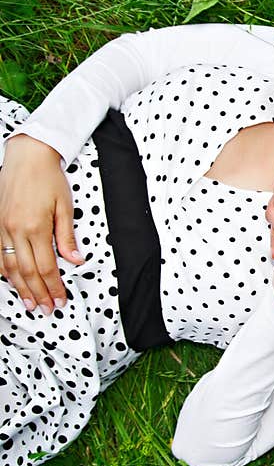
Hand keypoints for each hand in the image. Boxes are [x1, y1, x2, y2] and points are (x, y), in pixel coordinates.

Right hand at [0, 134, 82, 313]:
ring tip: (28, 303)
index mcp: (37, 227)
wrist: (27, 156)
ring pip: (9, 266)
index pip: (47, 267)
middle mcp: (16, 230)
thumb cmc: (49, 178)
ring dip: (19, 287)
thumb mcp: (65, 207)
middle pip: (27, 272)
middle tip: (45, 309)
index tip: (60, 299)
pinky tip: (11, 280)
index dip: (54, 287)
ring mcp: (2, 227)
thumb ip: (67, 237)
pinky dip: (4, 270)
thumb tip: (75, 261)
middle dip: (38, 293)